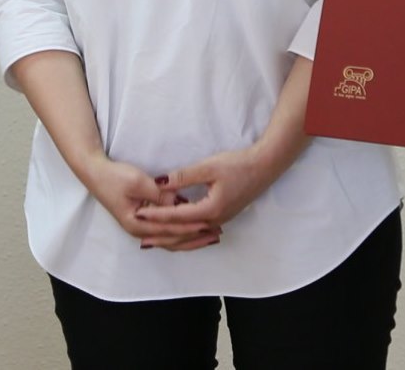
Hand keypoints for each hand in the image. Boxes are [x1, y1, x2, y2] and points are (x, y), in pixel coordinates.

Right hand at [76, 156, 219, 251]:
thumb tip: (180, 202)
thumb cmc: (115, 177)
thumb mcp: (139, 182)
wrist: (95, 174)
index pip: (170, 229)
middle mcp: (139, 231)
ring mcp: (140, 228)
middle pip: (172, 240)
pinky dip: (181, 233)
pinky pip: (166, 233)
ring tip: (211, 236)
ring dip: (190, 238)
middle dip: (195, 238)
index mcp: (137, 224)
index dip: (190, 227)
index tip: (209, 224)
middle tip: (216, 233)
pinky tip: (194, 230)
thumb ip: (160, 194)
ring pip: (170, 240)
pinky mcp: (143, 221)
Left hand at [136, 144, 281, 241]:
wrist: (265, 167)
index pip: (176, 217)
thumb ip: (183, 176)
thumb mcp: (208, 167)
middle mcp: (215, 221)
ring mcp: (220, 220)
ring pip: (191, 234)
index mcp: (210, 210)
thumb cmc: (239, 164)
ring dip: (172, 236)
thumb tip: (160, 183)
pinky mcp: (223, 216)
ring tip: (155, 240)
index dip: (156, 216)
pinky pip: (199, 230)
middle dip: (161, 235)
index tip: (139, 215)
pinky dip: (184, 232)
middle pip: (182, 232)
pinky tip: (177, 231)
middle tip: (141, 239)